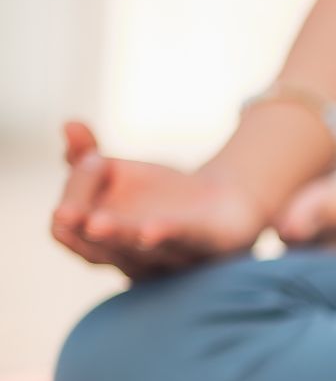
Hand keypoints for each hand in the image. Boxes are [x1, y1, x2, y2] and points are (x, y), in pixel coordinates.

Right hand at [51, 121, 266, 277]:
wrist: (225, 203)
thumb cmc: (161, 195)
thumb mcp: (115, 174)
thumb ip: (83, 156)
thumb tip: (69, 124)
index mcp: (102, 243)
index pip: (67, 224)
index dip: (73, 194)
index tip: (92, 158)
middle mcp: (131, 257)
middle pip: (94, 248)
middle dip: (79, 231)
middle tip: (65, 214)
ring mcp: (169, 254)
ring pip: (135, 249)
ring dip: (116, 235)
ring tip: (96, 224)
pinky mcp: (205, 244)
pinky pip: (181, 241)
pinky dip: (164, 235)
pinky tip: (149, 231)